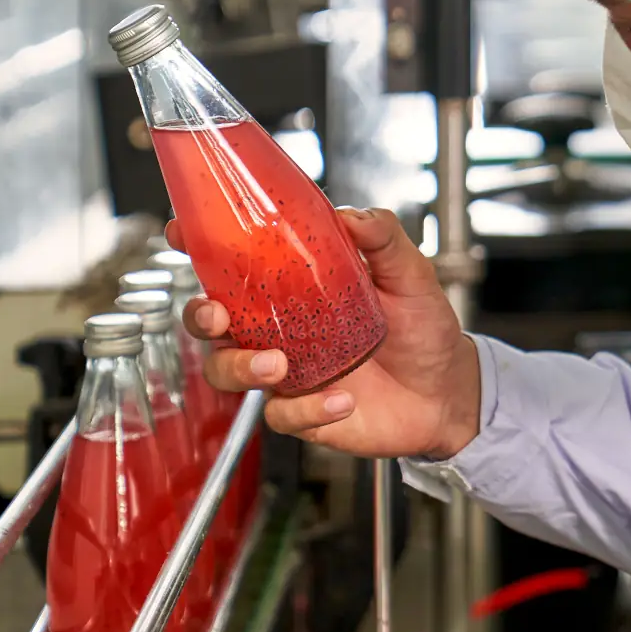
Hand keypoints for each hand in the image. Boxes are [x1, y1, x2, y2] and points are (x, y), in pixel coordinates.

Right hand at [169, 207, 481, 459]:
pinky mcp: (302, 412)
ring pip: (227, 372)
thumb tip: (352, 215)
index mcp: (296, 287)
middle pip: (210, 320)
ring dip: (242, 367)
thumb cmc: (424, 329)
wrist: (449, 392)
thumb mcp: (412, 276)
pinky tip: (342, 399)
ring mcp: (287, 372)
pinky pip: (281, 415)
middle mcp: (280, 328)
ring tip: (280, 366)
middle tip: (219, 317)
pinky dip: (307, 409)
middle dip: (200, 316)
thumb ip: (384, 240)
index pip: (236, 263)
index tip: (181, 232)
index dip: (200, 246)